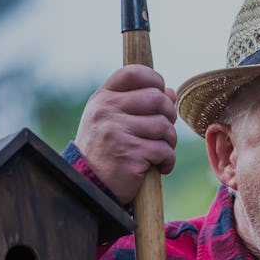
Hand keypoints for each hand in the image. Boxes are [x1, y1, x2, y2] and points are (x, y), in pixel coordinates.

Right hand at [75, 65, 177, 204]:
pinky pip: (164, 150)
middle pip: (157, 98)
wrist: (90, 186)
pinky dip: (168, 160)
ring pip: (164, 125)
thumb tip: (170, 91)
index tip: (160, 94)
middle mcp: (106, 111)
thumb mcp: (115, 120)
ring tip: (160, 150)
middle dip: (169, 115)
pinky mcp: (128, 153)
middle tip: (164, 131)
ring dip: (170, 141)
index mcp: (103, 98)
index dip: (155, 80)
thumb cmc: (107, 150)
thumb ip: (140, 102)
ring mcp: (116, 131)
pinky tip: (159, 166)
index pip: (134, 73)